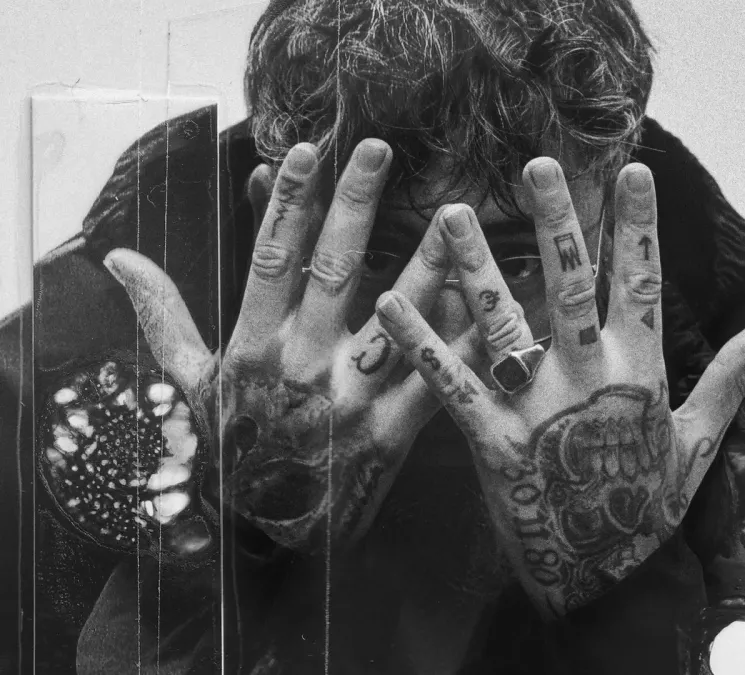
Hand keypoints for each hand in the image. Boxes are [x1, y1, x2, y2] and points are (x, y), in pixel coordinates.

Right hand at [104, 140, 479, 551]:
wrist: (257, 542)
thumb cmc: (226, 451)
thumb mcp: (186, 384)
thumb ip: (164, 315)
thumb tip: (119, 257)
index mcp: (255, 346)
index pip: (271, 259)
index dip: (288, 203)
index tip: (306, 150)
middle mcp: (304, 366)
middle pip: (334, 273)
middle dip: (354, 207)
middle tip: (378, 149)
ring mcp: (351, 400)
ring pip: (396, 322)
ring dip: (428, 266)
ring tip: (456, 217)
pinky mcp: (391, 435)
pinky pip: (436, 383)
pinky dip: (464, 346)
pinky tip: (494, 308)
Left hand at [376, 157, 744, 615]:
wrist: (602, 582)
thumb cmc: (649, 507)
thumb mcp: (698, 441)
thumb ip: (729, 376)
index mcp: (640, 374)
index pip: (641, 284)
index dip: (637, 226)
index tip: (633, 171)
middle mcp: (587, 380)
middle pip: (568, 287)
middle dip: (556, 222)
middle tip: (536, 165)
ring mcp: (536, 410)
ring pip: (503, 323)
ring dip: (475, 266)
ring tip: (448, 212)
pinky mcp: (489, 441)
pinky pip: (449, 384)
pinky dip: (419, 343)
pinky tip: (390, 301)